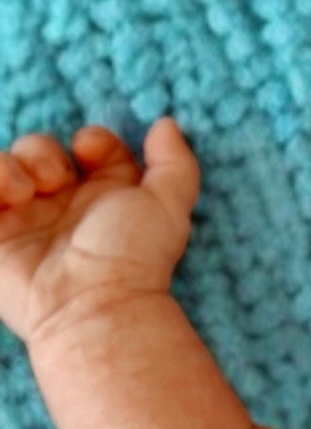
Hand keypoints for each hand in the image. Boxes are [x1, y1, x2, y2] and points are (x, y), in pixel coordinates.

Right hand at [0, 117, 199, 348]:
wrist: (90, 304)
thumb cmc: (133, 258)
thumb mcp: (168, 205)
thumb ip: (175, 162)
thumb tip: (166, 124)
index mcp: (105, 196)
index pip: (93, 146)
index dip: (92, 140)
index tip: (91, 153)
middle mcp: (65, 206)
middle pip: (42, 149)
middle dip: (45, 152)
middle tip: (57, 181)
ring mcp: (26, 220)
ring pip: (7, 164)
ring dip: (16, 164)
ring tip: (28, 192)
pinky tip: (10, 196)